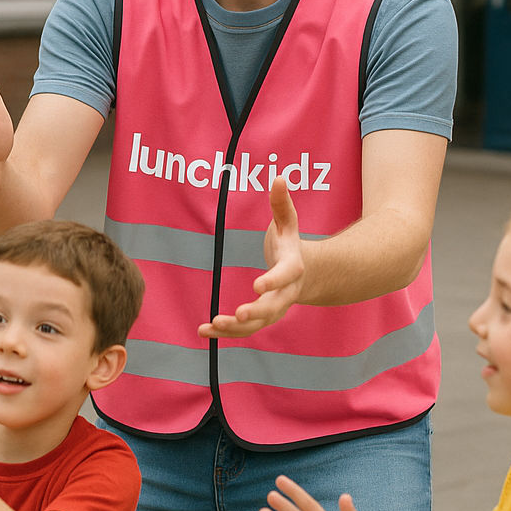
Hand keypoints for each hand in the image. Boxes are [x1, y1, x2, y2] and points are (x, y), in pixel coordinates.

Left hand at [199, 177, 305, 338]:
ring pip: (257, 325)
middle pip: (273, 308)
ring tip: (211, 325)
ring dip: (235, 329)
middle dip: (255, 313)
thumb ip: (282, 204)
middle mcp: (285, 294)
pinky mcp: (260, 319)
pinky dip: (224, 334)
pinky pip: (244, 331)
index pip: (285, 276)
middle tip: (236, 314)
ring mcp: (274, 309)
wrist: (308, 275)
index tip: (256, 285)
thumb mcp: (289, 223)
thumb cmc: (291, 244)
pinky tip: (203, 332)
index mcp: (293, 268)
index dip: (272, 281)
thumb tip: (279, 177)